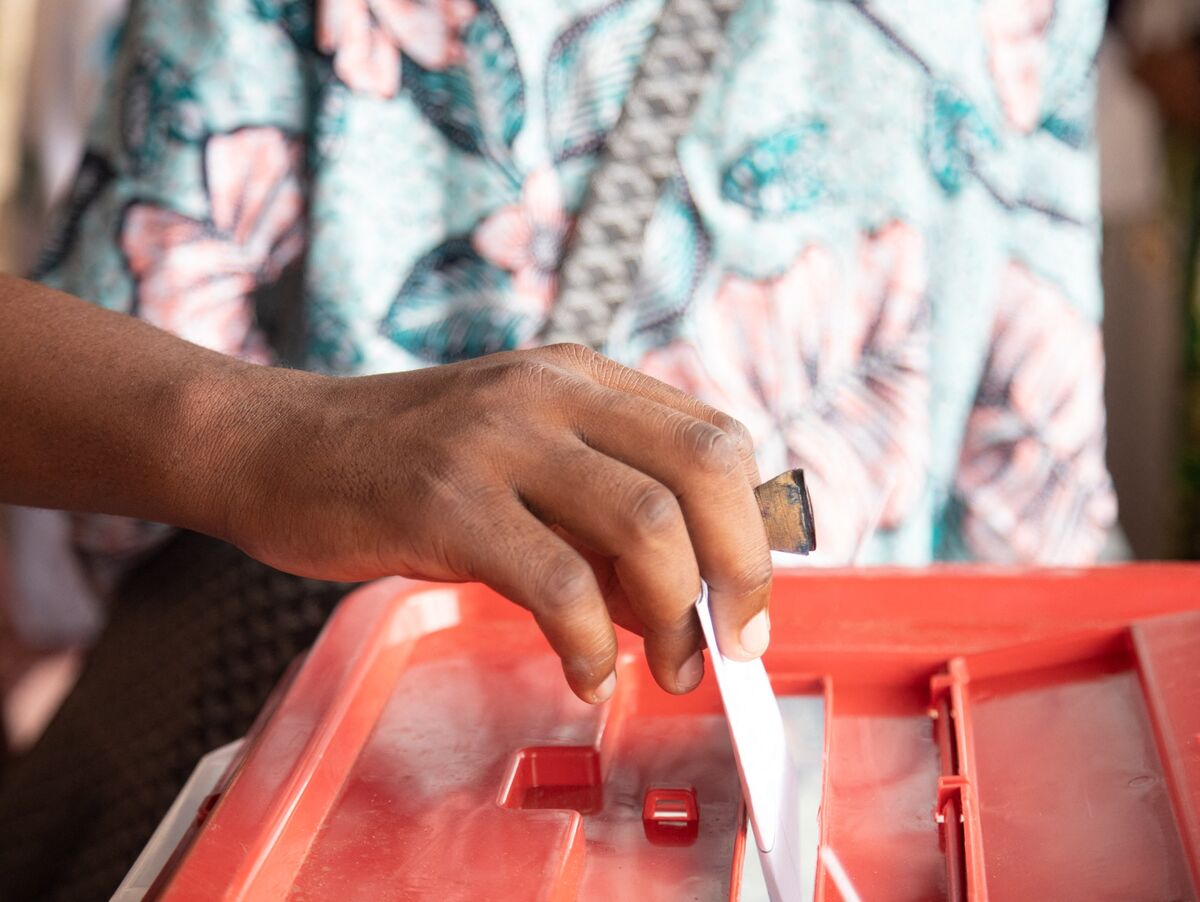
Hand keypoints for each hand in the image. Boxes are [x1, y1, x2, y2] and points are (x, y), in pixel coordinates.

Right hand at [216, 344, 773, 701]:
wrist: (277, 446)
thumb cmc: (405, 466)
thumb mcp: (519, 462)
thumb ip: (597, 516)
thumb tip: (679, 599)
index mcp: (581, 378)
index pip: (714, 436)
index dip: (753, 522)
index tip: (748, 596)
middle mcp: (551, 392)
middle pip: (705, 465)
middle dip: (743, 567)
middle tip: (736, 641)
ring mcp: (498, 439)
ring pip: (645, 522)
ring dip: (676, 615)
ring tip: (670, 669)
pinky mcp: (445, 500)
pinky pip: (557, 582)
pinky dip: (591, 644)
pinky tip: (587, 674)